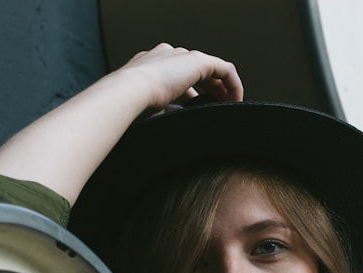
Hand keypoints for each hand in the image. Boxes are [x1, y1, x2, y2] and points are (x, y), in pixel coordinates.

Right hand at [113, 43, 242, 110]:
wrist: (128, 90)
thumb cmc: (128, 106)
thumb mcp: (145, 110)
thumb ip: (158, 112)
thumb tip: (166, 126)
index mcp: (149, 66)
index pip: (176, 78)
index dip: (189, 97)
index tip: (194, 113)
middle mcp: (167, 56)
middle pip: (196, 73)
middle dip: (209, 92)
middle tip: (215, 111)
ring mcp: (181, 55)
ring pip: (211, 70)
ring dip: (222, 90)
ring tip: (227, 108)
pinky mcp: (197, 60)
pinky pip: (224, 70)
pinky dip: (233, 85)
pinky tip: (235, 102)